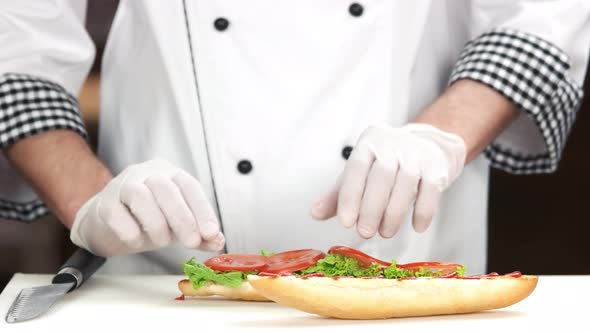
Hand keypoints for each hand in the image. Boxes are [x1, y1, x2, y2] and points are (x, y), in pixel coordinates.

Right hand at [70, 159, 223, 256]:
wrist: (109, 222)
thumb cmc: (150, 219)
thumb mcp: (178, 225)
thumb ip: (199, 233)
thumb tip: (218, 242)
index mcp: (170, 174)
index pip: (190, 186)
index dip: (202, 210)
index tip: (211, 234)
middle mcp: (147, 173)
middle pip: (166, 189)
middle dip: (182, 219)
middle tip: (191, 243)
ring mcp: (122, 185)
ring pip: (140, 196)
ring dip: (156, 224)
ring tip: (161, 243)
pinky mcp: (104, 203)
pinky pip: (116, 214)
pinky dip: (130, 232)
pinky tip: (137, 242)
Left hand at [311, 124, 465, 238]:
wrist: (429, 145)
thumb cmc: (387, 163)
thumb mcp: (360, 173)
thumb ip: (338, 194)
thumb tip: (315, 213)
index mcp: (368, 143)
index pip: (355, 168)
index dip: (349, 196)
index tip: (345, 221)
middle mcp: (392, 144)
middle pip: (381, 176)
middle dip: (371, 208)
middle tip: (364, 233)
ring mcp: (416, 153)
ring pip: (406, 184)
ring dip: (394, 213)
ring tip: (385, 232)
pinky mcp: (437, 166)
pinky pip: (431, 190)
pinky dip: (423, 211)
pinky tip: (416, 227)